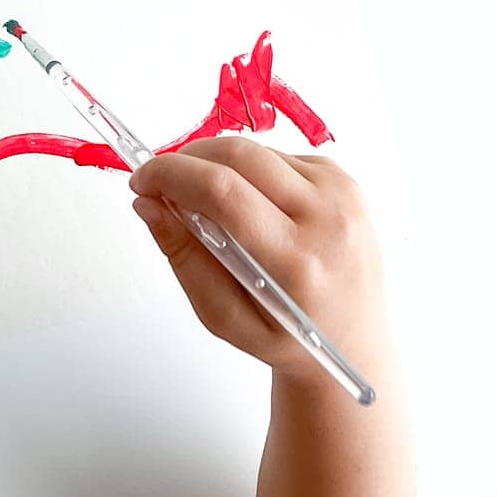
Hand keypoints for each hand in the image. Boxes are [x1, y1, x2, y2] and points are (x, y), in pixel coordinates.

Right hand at [129, 137, 389, 384]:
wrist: (355, 345)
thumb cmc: (287, 339)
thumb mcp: (223, 317)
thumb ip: (183, 258)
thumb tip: (148, 204)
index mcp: (298, 262)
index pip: (222, 192)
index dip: (170, 175)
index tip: (141, 181)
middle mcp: (328, 219)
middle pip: (238, 155)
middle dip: (187, 159)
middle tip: (161, 183)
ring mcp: (342, 196)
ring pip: (256, 152)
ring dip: (218, 166)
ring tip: (208, 205)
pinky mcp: (346, 183)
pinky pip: (279, 158)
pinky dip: (250, 173)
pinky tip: (252, 206)